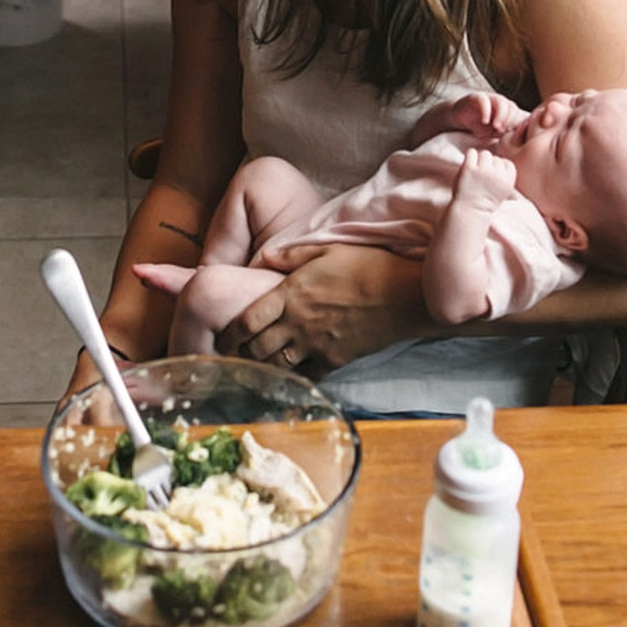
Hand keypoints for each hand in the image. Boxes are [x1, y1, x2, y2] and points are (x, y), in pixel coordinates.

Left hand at [216, 244, 426, 371]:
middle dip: (241, 353)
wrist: (405, 294)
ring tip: (256, 366)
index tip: (220, 340)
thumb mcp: (327, 250)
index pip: (246, 321)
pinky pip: (305, 375)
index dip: (228, 335)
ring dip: (263, 366)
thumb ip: (291, 254)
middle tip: (233, 356)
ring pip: (276, 365)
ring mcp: (316, 344)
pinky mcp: (335, 360)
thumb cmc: (368, 266)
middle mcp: (298, 322)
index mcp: (291, 293)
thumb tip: (264, 256)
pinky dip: (293, 377)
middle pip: (256, 348)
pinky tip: (289, 374)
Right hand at [448, 92, 526, 143]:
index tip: (512, 136)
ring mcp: (490, 99)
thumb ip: (507, 135)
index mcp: (508, 111)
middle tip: (503, 131)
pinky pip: (484, 101)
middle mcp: (501, 103)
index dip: (517, 125)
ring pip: (501, 102)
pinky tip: (485, 121)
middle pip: (512, 108)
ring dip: (500, 115)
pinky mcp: (477, 97)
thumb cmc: (480, 127)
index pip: (519, 115)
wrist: (461, 118)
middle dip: (509, 120)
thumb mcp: (495, 134)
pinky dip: (486, 111)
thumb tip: (521, 146)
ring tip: (495, 126)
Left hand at [451, 148, 516, 212]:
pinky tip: (469, 167)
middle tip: (482, 176)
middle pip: (495, 158)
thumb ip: (504, 176)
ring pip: (484, 154)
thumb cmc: (486, 202)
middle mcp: (497, 174)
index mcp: (507, 181)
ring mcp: (482, 170)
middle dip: (489, 165)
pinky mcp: (469, 168)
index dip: (500, 167)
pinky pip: (471, 152)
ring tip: (475, 171)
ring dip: (479, 160)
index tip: (493, 176)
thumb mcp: (503, 192)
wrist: (470, 211)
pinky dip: (470, 157)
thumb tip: (499, 160)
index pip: (507, 163)